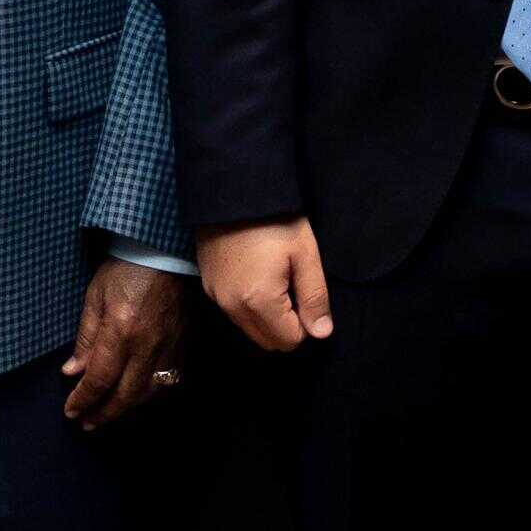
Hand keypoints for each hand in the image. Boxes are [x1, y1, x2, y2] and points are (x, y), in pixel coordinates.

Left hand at [60, 257, 191, 429]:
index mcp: (121, 331)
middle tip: (87, 424)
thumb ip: (86, 337)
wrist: (165, 249)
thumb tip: (73, 371)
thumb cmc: (126, 267)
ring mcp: (169, 346)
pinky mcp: (183, 343)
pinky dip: (152, 394)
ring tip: (110, 413)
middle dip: (104, 414)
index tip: (71, 412)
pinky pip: (169, 380)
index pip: (99, 379)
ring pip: (150, 393)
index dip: (83, 399)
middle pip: (125, 395)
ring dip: (127, 408)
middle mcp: (147, 346)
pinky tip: (139, 396)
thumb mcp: (95, 296)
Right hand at [196, 218, 332, 352]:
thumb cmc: (274, 220)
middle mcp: (232, 307)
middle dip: (286, 324)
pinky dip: (248, 305)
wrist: (233, 190)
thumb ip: (315, 297)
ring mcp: (216, 297)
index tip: (304, 291)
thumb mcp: (305, 254)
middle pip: (267, 341)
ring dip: (267, 316)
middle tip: (292, 286)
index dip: (304, 322)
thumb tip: (322, 333)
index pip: (289, 341)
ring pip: (249, 328)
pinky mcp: (208, 286)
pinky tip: (255, 274)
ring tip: (274, 277)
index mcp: (259, 301)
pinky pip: (234, 312)